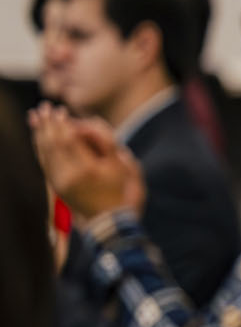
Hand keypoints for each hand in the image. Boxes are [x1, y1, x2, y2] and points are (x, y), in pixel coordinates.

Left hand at [30, 103, 144, 220]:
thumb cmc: (117, 189)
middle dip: (48, 124)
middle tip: (44, 108)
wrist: (107, 218)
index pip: (68, 140)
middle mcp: (70, 176)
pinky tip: (38, 136)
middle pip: (53, 143)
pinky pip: (43, 162)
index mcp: (88, 169)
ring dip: (39, 133)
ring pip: (44, 152)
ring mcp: (59, 182)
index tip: (60, 110)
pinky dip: (39, 147)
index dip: (62, 123)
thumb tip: (87, 124)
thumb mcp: (119, 165)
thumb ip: (105, 142)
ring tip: (36, 117)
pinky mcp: (54, 186)